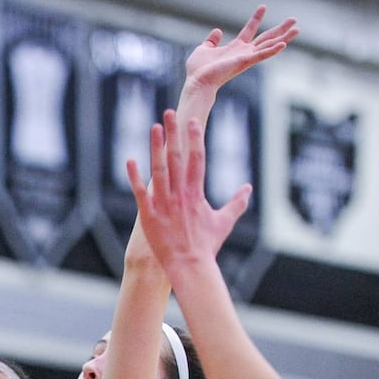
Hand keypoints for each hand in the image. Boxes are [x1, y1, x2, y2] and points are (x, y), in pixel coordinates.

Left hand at [127, 113, 251, 272]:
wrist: (190, 267)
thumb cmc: (206, 246)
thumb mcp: (224, 222)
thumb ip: (236, 203)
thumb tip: (248, 189)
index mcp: (197, 193)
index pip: (197, 159)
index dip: (194, 139)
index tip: (192, 122)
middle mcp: (180, 195)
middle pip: (177, 158)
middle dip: (174, 134)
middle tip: (169, 112)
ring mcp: (164, 204)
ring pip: (159, 170)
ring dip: (155, 148)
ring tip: (153, 127)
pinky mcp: (149, 215)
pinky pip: (140, 192)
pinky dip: (135, 177)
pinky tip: (129, 160)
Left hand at [184, 6, 297, 92]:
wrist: (197, 82)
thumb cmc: (199, 70)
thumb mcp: (204, 49)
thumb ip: (212, 41)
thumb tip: (218, 31)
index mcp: (235, 48)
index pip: (249, 30)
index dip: (256, 18)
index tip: (263, 6)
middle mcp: (243, 53)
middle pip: (266, 38)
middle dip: (280, 29)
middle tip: (294, 20)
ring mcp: (245, 58)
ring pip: (268, 45)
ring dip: (284, 37)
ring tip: (297, 29)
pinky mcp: (244, 62)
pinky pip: (261, 55)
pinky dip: (272, 50)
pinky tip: (283, 44)